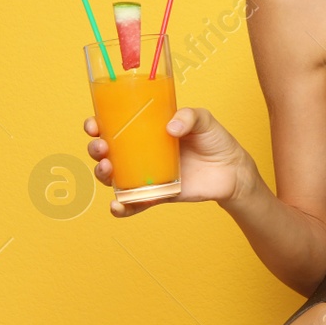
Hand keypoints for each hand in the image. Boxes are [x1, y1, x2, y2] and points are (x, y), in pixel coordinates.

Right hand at [84, 107, 252, 217]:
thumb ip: (189, 116)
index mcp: (145, 131)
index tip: (93, 125)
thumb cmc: (214, 140)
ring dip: (102, 174)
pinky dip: (121, 208)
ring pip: (113, 177)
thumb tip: (170, 127)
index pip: (114, 126)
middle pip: (106, 152)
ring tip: (108, 168)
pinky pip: (132, 205)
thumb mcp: (204, 120)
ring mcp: (145, 175)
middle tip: (102, 147)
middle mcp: (140, 153)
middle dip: (95, 149)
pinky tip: (117, 206)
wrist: (232, 170)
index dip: (97, 125)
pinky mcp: (155, 195)